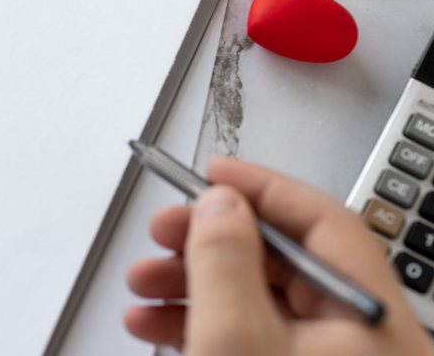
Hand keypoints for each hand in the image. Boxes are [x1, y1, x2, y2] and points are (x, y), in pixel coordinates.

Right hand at [124, 156, 433, 355]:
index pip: (323, 222)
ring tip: (143, 281)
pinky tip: (154, 318)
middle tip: (164, 231)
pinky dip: (199, 318)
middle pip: (283, 258)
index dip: (262, 189)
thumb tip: (220, 202)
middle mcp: (358, 337)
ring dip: (191, 281)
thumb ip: (225, 261)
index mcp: (370, 319)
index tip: (212, 173)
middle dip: (208, 240)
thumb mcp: (235, 340)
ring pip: (256, 295)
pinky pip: (246, 330)